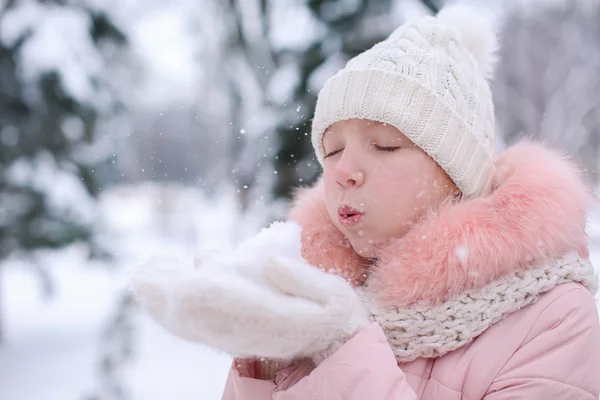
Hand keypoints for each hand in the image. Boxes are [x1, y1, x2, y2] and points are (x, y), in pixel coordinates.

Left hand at [129, 221, 368, 360]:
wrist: (334, 344)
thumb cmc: (334, 313)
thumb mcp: (332, 294)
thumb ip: (301, 279)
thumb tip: (266, 262)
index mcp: (272, 318)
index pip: (223, 302)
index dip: (190, 285)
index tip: (166, 271)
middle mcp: (249, 332)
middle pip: (199, 314)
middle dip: (168, 292)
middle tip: (144, 271)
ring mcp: (239, 338)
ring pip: (195, 323)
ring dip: (166, 301)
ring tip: (145, 277)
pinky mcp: (235, 338)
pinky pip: (199, 328)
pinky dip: (175, 312)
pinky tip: (162, 297)